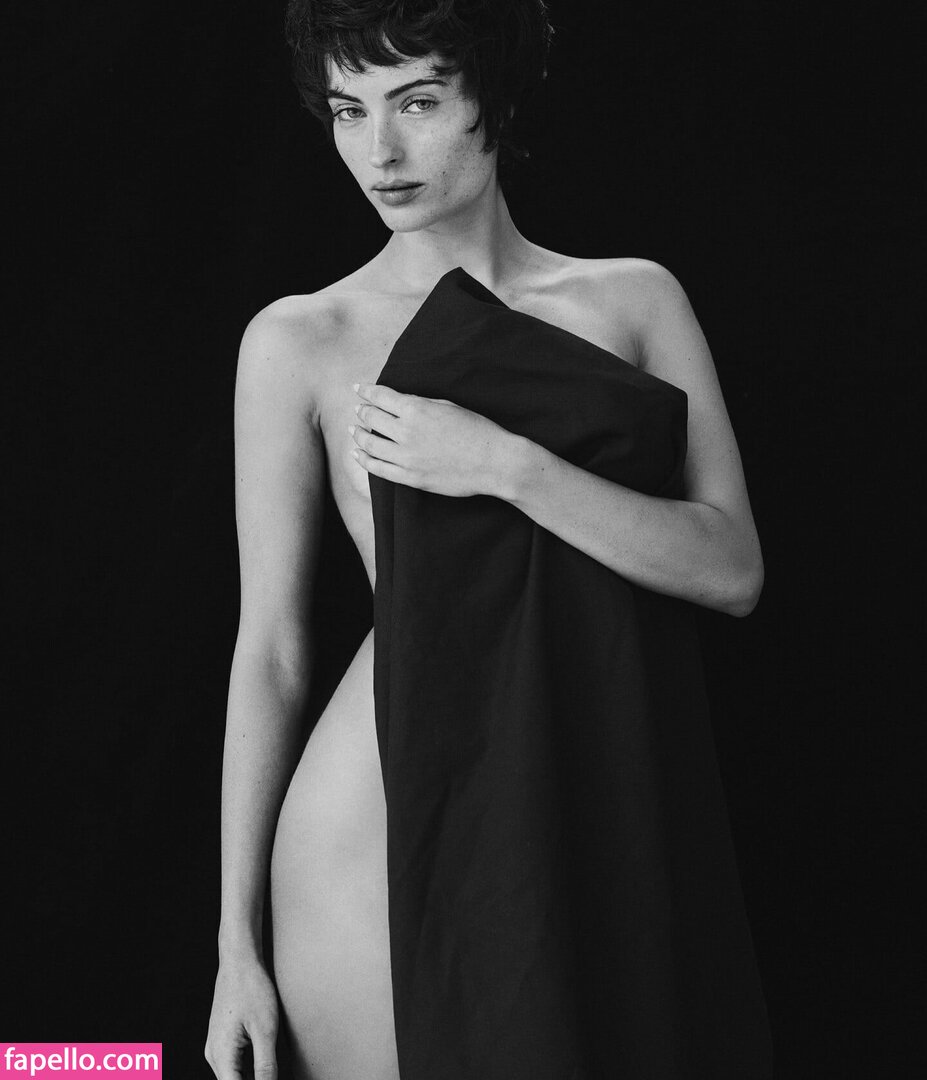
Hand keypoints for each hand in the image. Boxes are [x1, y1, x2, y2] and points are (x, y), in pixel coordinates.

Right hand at [204, 955, 278, 1079]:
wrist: (239, 961)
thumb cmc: (251, 989)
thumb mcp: (265, 1029)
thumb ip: (266, 1065)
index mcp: (221, 1055)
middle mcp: (214, 1055)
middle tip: (274, 1075)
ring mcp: (216, 1047)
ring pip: (234, 1076)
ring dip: (253, 1078)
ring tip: (271, 1071)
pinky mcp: (223, 1040)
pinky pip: (235, 1065)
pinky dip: (249, 1069)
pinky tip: (265, 1066)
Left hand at [350, 382, 514, 497]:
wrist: (494, 462)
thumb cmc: (477, 431)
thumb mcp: (448, 406)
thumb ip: (421, 404)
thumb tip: (400, 403)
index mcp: (416, 409)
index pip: (380, 396)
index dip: (366, 391)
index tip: (357, 389)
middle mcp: (406, 432)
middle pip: (372, 418)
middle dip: (363, 411)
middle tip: (358, 409)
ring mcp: (406, 457)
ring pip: (370, 443)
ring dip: (358, 434)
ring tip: (354, 429)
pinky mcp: (410, 478)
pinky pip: (378, 468)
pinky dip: (364, 459)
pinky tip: (357, 453)